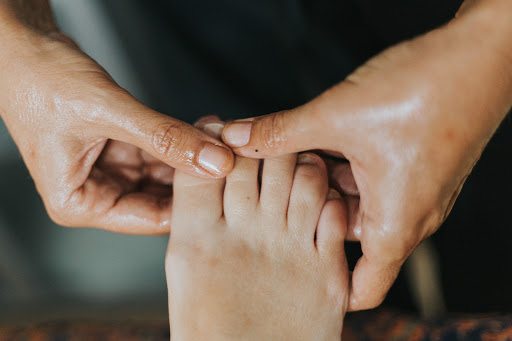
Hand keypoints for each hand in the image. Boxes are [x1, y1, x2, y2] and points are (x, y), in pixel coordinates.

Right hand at [0, 23, 233, 233]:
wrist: (25, 46)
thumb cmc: (42, 80)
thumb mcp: (110, 112)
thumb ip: (165, 138)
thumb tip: (213, 161)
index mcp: (79, 203)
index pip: (151, 219)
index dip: (192, 204)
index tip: (227, 185)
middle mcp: (95, 194)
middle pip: (160, 200)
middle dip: (194, 179)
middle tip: (229, 158)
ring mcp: (109, 172)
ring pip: (163, 177)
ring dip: (191, 159)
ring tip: (220, 140)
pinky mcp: (120, 151)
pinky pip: (159, 155)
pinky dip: (181, 144)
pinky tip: (203, 133)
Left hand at [221, 0, 511, 309]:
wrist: (481, 53)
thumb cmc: (427, 91)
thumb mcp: (337, 115)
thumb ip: (281, 131)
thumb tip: (236, 139)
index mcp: (396, 222)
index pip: (361, 288)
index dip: (325, 285)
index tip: (290, 268)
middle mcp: (408, 213)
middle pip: (346, 235)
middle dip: (308, 215)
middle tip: (271, 198)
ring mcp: (412, 188)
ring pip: (354, 201)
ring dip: (321, 183)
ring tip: (287, 163)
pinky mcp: (412, 163)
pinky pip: (367, 177)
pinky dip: (341, 164)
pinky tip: (315, 141)